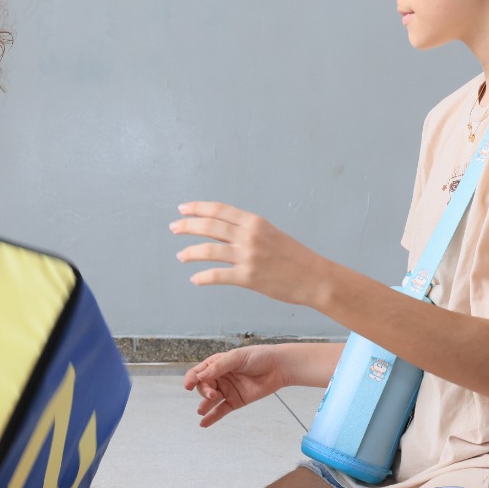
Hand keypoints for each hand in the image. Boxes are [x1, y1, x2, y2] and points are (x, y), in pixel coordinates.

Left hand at [171, 202, 329, 307]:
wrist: (314, 277)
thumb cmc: (294, 257)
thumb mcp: (271, 234)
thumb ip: (247, 231)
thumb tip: (221, 231)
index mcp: (255, 222)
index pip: (219, 210)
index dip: (198, 208)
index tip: (182, 209)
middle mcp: (250, 236)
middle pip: (210, 226)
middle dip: (187, 226)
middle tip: (174, 228)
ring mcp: (248, 257)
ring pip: (209, 250)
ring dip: (190, 252)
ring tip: (180, 255)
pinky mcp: (248, 278)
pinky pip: (218, 276)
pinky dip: (203, 277)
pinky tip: (195, 279)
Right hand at [183, 345, 289, 427]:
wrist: (278, 367)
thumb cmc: (258, 357)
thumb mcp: (236, 357)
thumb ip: (218, 367)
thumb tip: (200, 377)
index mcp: (217, 364)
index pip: (198, 372)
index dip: (191, 379)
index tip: (188, 386)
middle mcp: (220, 378)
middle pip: (203, 387)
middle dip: (204, 391)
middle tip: (213, 394)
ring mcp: (227, 391)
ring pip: (210, 400)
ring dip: (205, 405)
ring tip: (202, 410)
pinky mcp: (236, 401)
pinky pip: (221, 411)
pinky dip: (212, 417)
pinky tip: (204, 423)